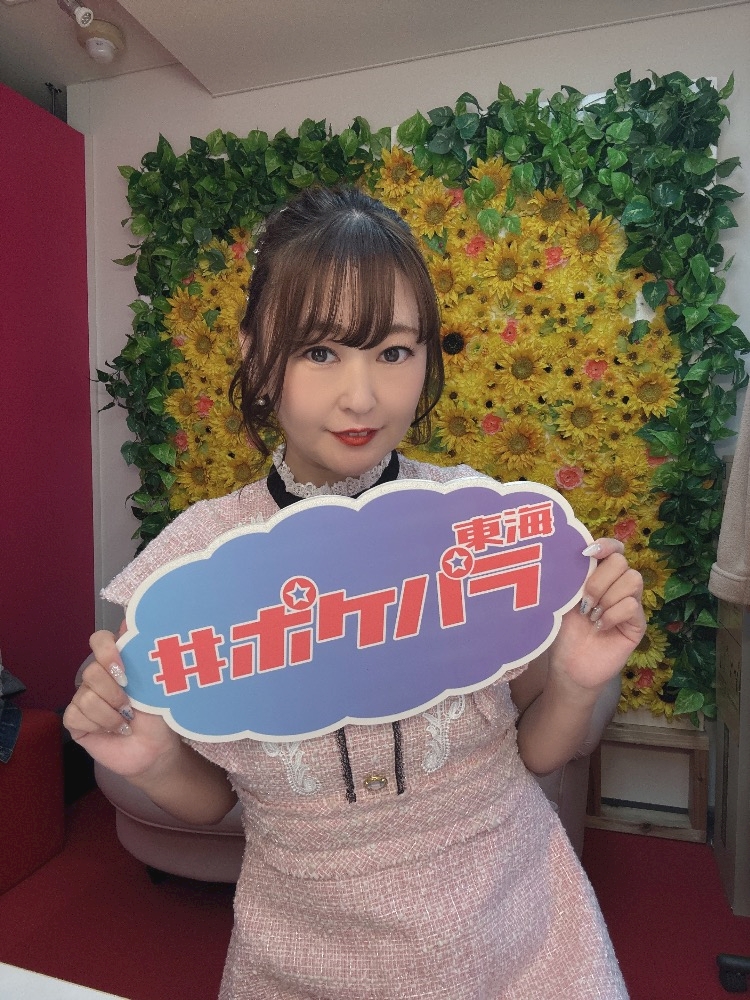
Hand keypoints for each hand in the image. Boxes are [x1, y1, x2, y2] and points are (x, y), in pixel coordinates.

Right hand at [63, 630, 180, 778]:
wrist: (154, 749)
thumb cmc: (158, 715)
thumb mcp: (156, 683)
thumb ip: (142, 654)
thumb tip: (128, 621)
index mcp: (117, 662)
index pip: (99, 640)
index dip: (107, 651)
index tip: (124, 671)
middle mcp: (98, 676)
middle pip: (91, 671)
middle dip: (114, 693)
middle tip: (130, 707)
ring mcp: (84, 697)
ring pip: (85, 696)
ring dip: (110, 715)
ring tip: (125, 723)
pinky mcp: (75, 720)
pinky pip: (75, 715)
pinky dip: (97, 725)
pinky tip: (111, 731)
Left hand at [549, 538, 645, 692]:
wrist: (568, 665)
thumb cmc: (563, 631)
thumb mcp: (563, 598)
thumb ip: (573, 576)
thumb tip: (578, 552)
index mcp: (598, 575)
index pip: (614, 548)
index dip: (605, 545)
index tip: (586, 553)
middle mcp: (617, 586)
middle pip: (621, 562)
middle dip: (598, 580)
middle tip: (584, 602)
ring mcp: (630, 604)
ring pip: (632, 580)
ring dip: (607, 597)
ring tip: (591, 615)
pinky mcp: (638, 624)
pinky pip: (632, 606)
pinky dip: (612, 614)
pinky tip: (600, 626)